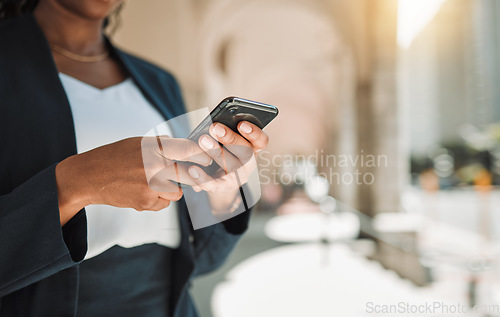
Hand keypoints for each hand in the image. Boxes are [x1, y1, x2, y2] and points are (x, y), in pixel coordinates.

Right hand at [55, 137, 210, 224]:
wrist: (89, 177)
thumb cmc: (115, 156)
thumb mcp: (138, 142)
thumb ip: (162, 145)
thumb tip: (187, 146)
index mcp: (154, 147)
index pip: (188, 149)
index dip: (203, 154)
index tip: (211, 157)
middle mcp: (154, 165)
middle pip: (189, 173)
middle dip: (195, 175)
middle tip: (199, 175)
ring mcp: (151, 185)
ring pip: (178, 192)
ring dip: (172, 189)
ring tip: (153, 182)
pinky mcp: (146, 202)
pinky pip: (164, 203)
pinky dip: (158, 200)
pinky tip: (142, 192)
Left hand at [187, 121, 268, 211]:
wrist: (219, 180)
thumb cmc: (223, 152)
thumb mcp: (227, 141)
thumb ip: (225, 131)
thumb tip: (215, 124)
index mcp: (253, 148)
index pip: (261, 141)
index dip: (254, 133)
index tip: (242, 124)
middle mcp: (249, 163)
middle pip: (246, 151)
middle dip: (231, 139)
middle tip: (215, 128)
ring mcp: (239, 177)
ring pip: (231, 166)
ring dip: (217, 152)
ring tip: (202, 140)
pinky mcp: (224, 188)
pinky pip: (215, 184)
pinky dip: (203, 177)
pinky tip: (192, 169)